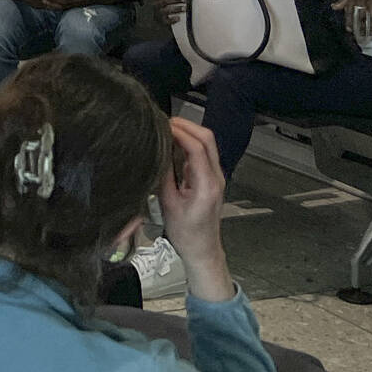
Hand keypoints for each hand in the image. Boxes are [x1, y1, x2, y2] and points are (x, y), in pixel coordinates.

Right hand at [11, 0, 62, 9]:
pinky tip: (60, 6)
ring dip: (57, 6)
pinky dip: (53, 7)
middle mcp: (35, 2)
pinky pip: (47, 7)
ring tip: (67, 5)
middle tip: (69, 2)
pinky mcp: (36, 6)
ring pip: (49, 7)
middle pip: (50, 4)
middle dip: (59, 3)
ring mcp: (35, 5)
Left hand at [44, 0, 108, 9]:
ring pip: (63, 7)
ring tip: (42, 1)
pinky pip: (64, 8)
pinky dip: (56, 7)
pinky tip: (49, 5)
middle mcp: (78, 0)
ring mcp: (76, 4)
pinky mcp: (75, 6)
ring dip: (53, 5)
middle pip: (64, 2)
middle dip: (53, 0)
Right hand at [157, 118, 233, 302]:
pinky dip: (189, 142)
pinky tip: (172, 143)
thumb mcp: (168, 203)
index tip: (160, 125)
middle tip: (163, 122)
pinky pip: (203, 152)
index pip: (197, 147)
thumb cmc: (186, 233)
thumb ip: (163, 175)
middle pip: (207, 138)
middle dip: (186, 125)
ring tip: (165, 130)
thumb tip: (155, 150)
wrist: (202, 249)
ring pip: (207, 143)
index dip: (179, 132)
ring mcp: (216, 176)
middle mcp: (216, 177)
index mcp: (207, 184)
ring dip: (188, 132)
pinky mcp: (210, 177)